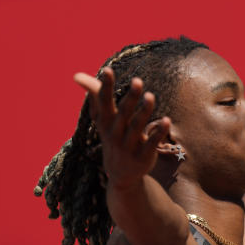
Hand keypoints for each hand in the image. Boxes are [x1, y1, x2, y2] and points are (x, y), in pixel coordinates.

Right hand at [74, 68, 170, 187]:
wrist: (120, 174)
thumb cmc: (113, 137)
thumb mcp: (103, 119)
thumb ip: (95, 96)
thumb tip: (77, 76)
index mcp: (106, 122)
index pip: (104, 102)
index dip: (106, 86)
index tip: (108, 70)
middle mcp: (116, 133)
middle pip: (123, 113)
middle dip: (130, 97)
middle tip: (138, 80)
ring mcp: (129, 145)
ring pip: (137, 127)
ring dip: (144, 111)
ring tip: (151, 96)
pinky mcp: (143, 156)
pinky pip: (152, 143)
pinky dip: (158, 132)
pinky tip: (166, 120)